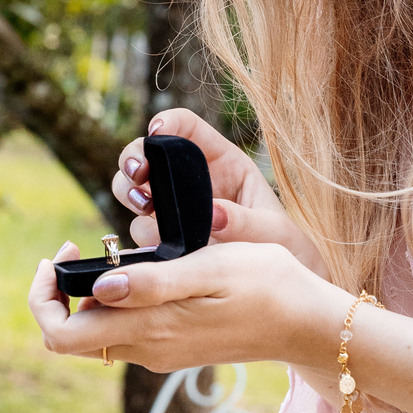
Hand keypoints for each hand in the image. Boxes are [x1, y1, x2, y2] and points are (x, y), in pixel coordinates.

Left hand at [30, 239, 412, 412]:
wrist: (309, 323)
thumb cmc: (267, 285)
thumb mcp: (210, 268)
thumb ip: (153, 283)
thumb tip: (99, 287)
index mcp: (150, 330)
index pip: (60, 335)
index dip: (45, 296)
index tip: (66, 253)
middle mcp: (148, 350)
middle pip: (73, 336)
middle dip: (62, 293)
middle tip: (82, 249)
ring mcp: (162, 352)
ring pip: (100, 332)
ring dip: (93, 294)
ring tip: (119, 252)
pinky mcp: (177, 346)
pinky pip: (129, 329)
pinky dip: (120, 300)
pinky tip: (147, 270)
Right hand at [114, 108, 327, 275]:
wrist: (279, 291)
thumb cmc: (283, 249)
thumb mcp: (274, 233)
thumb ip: (247, 223)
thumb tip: (214, 215)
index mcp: (222, 163)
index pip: (187, 128)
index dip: (168, 122)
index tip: (157, 131)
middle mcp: (192, 181)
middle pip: (147, 153)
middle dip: (134, 157)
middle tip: (138, 175)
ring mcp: (174, 209)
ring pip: (133, 189)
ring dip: (130, 193)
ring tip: (145, 207)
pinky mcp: (164, 238)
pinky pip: (139, 230)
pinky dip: (138, 232)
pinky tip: (151, 242)